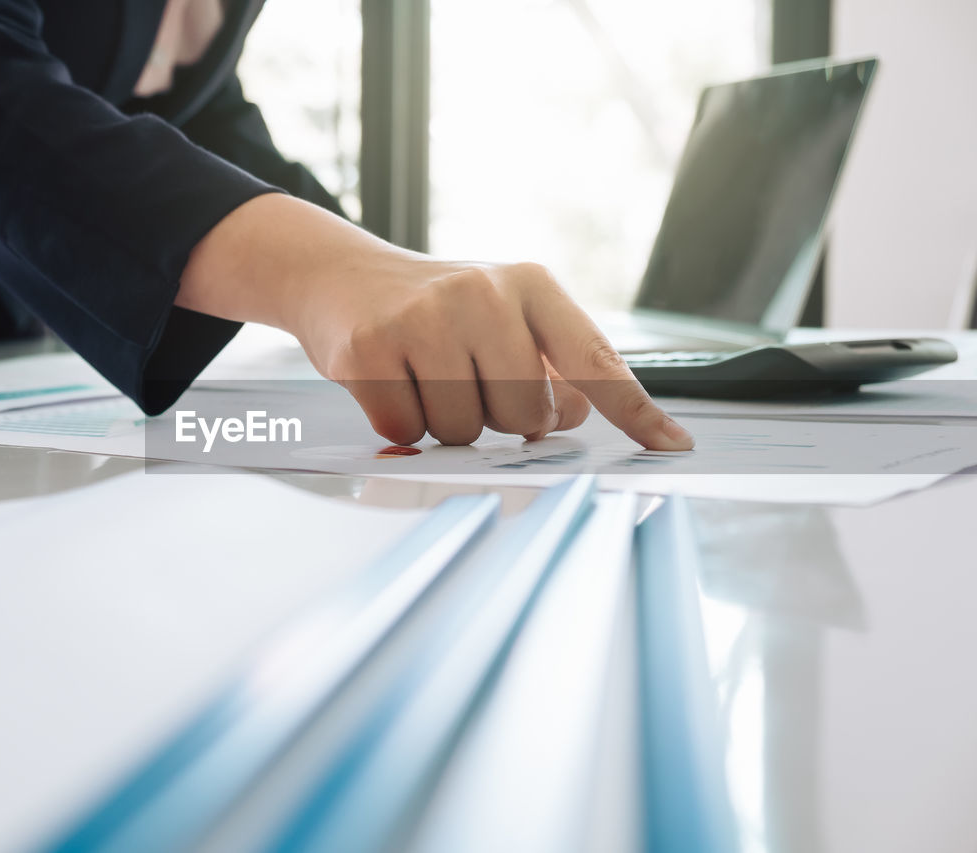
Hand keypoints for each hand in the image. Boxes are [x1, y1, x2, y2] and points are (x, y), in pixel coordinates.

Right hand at [179, 194, 693, 449]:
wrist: (341, 275)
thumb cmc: (433, 309)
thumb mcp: (500, 315)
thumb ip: (545, 361)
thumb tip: (572, 416)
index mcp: (528, 284)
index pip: (593, 358)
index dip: (634, 409)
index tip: (672, 445)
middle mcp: (482, 293)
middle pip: (524, 414)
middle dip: (500, 421)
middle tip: (470, 386)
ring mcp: (424, 318)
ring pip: (465, 430)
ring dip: (447, 425)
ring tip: (425, 379)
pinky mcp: (371, 348)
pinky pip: (408, 431)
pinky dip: (401, 426)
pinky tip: (391, 384)